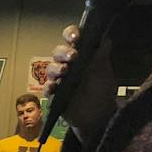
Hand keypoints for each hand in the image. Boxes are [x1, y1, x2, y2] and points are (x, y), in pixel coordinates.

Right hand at [48, 23, 117, 138]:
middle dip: (64, 52)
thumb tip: (104, 39)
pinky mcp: (54, 94)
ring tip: (65, 71)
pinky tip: (54, 87)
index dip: (71, 34)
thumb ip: (102, 56)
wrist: (98, 118)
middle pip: (58, 51)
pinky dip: (49, 86)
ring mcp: (60, 78)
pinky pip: (47, 87)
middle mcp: (69, 64)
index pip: (72, 38)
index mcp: (81, 54)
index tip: (76, 38)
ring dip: (56, 67)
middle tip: (73, 56)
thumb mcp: (104, 73)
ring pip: (51, 67)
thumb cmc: (102, 93)